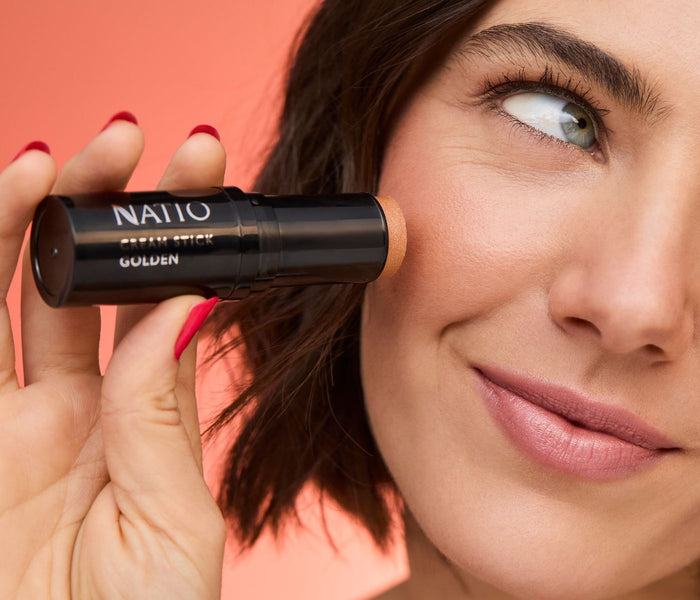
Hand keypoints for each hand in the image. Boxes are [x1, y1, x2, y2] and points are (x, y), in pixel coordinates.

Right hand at [0, 116, 226, 598]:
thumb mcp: (170, 523)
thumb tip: (184, 309)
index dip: (175, 243)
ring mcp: (2, 419)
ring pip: (4, 295)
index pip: (153, 307)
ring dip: (25, 223)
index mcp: (133, 423)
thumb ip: (162, 419)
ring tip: (54, 158)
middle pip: (78, 283)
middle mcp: (66, 408)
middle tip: (130, 139)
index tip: (206, 177)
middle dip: (101, 207)